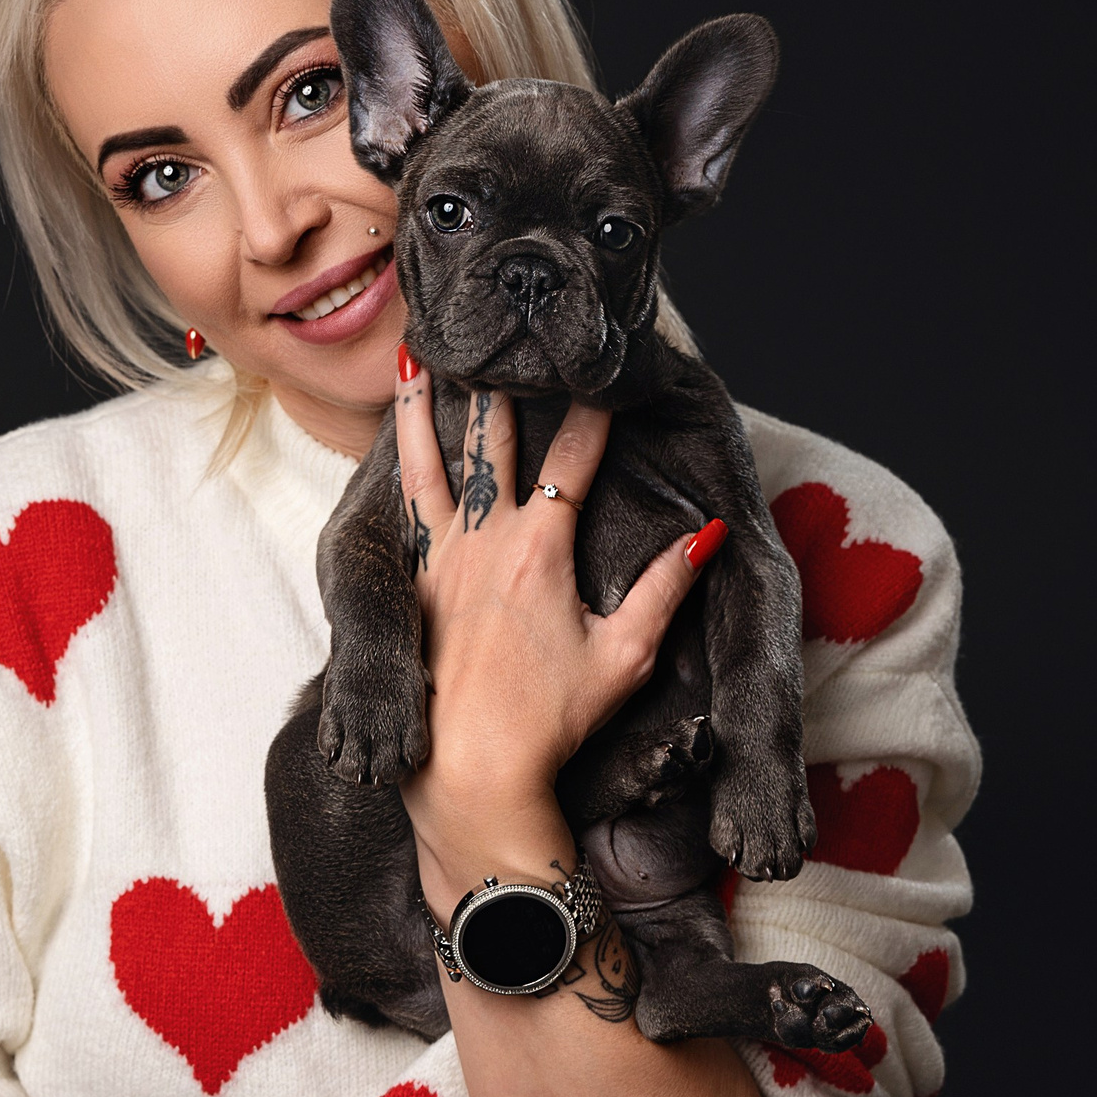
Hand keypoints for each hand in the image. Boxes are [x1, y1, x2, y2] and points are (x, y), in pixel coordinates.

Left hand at [394, 358, 709, 865]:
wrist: (470, 771)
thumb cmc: (551, 721)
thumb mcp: (624, 655)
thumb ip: (665, 588)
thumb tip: (706, 532)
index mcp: (540, 547)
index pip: (575, 454)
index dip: (594, 406)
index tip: (609, 364)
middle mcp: (483, 539)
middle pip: (495, 438)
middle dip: (505, 378)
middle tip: (501, 326)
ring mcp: (438, 559)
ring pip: (426, 462)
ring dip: (422, 405)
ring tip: (411, 355)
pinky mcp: (411, 585)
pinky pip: (401, 506)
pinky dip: (397, 465)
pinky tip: (391, 446)